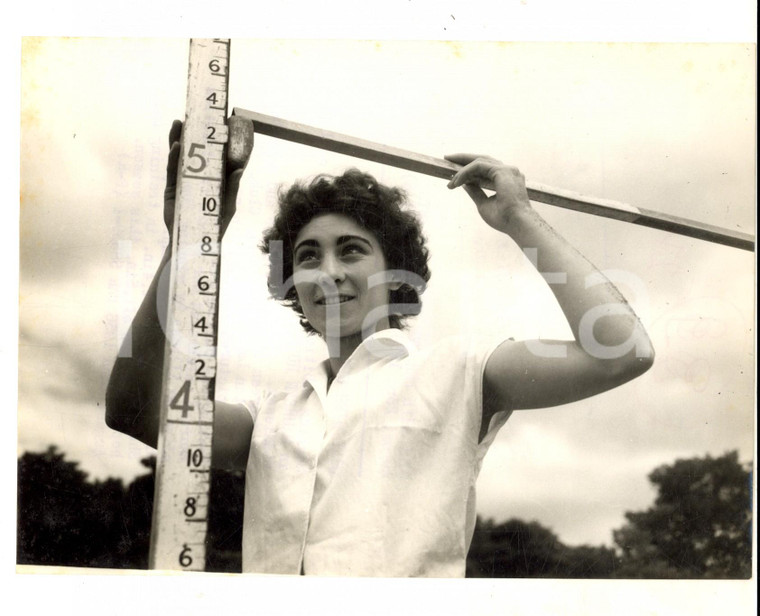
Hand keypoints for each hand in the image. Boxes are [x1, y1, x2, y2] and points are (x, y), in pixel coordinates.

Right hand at [163, 117, 251, 237]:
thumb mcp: (228, 207)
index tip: (217, 123)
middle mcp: (198, 176)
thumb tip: (239, 170)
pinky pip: (172, 170)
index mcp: (213, 178)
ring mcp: (183, 181)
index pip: (214, 156)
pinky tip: (175, 146)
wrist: (193, 242)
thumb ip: (232, 188)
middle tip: (193, 116)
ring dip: (179, 139)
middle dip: (193, 134)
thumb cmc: (215, 225)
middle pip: (195, 152)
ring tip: (179, 123)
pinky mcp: (172, 188)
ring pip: (181, 156)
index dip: (214, 141)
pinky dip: (173, 158)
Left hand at [444, 154, 530, 233]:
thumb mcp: (484, 203)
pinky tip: (457, 180)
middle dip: (463, 159)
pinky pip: (478, 166)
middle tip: (447, 158)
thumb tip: (465, 184)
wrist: (516, 224)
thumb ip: (476, 192)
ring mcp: (507, 169)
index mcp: (506, 179)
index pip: (485, 168)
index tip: (454, 174)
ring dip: (462, 167)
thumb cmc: (504, 218)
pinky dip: (466, 172)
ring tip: (450, 176)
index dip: (468, 169)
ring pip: (479, 161)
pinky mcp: (502, 171)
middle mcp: (508, 172)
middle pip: (482, 159)